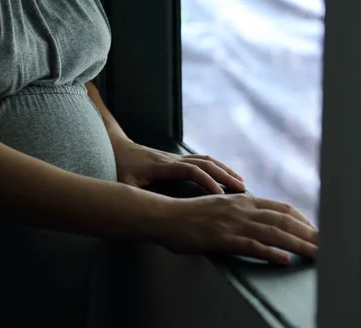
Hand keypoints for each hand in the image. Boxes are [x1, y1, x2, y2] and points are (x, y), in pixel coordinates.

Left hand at [111, 139, 244, 193]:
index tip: (219, 196)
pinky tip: (227, 177)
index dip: (206, 181)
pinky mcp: (177, 159)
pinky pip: (202, 161)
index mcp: (162, 167)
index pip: (190, 170)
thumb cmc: (120, 168)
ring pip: (206, 160)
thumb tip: (144, 212)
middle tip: (242, 190)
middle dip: (224, 175)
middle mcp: (173, 159)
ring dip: (224, 170)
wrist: (117, 148)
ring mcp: (176, 157)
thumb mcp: (124, 183)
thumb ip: (135, 196)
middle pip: (205, 163)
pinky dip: (217, 168)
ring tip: (241, 184)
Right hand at [154, 193, 317, 263]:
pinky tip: (285, 260)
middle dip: (309, 233)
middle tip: (328, 245)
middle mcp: (241, 208)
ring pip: (274, 233)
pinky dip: (271, 253)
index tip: (315, 231)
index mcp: (241, 200)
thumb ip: (238, 210)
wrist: (165, 216)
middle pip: (284, 220)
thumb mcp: (218, 207)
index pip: (280, 208)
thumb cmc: (189, 215)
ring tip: (318, 255)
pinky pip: (251, 246)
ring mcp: (232, 223)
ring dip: (299, 245)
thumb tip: (255, 219)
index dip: (302, 220)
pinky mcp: (222, 238)